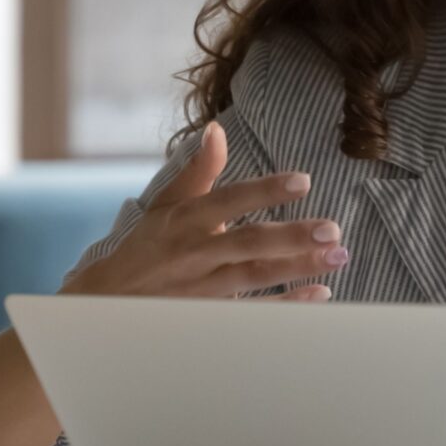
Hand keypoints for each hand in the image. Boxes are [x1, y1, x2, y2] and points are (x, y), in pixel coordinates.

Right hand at [60, 122, 346, 301]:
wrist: (107, 304)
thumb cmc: (148, 246)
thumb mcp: (166, 204)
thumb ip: (198, 169)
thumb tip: (217, 129)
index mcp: (186, 220)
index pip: (229, 201)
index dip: (264, 191)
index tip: (304, 181)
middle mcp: (194, 254)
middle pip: (248, 244)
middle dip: (292, 238)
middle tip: (333, 229)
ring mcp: (202, 289)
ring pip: (255, 278)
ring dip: (298, 269)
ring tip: (338, 257)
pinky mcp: (209, 316)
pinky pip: (253, 312)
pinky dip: (287, 304)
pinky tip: (321, 293)